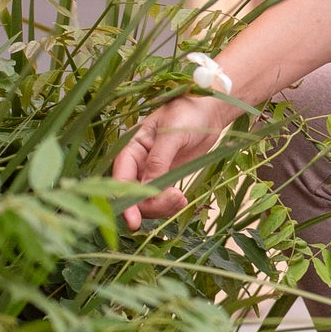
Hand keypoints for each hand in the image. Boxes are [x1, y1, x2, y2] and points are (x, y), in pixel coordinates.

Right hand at [112, 93, 239, 229]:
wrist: (210, 111)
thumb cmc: (189, 113)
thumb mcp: (172, 133)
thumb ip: (159, 159)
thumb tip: (149, 186)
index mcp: (133, 146)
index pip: (120, 176)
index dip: (124, 199)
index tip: (132, 220)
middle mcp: (138, 162)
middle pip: (132, 194)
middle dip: (149, 205)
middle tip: (175, 200)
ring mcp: (152, 172)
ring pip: (146, 200)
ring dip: (162, 206)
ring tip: (181, 199)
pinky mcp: (167, 178)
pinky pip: (161, 199)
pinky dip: (170, 205)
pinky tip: (182, 199)